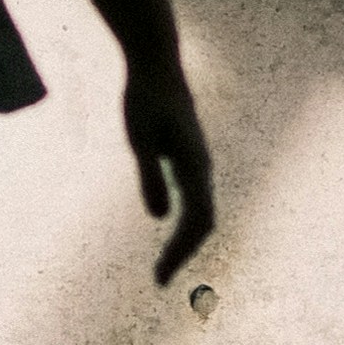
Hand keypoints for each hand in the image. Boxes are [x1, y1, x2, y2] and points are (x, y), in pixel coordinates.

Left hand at [124, 49, 215, 290]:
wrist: (157, 64)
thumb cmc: (145, 97)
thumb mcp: (139, 138)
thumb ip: (150, 175)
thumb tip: (159, 217)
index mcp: (194, 164)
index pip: (195, 220)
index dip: (179, 251)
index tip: (159, 276)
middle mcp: (202, 167)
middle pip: (204, 222)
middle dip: (184, 253)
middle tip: (159, 280)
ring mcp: (198, 163)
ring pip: (202, 212)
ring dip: (186, 241)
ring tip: (164, 266)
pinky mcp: (190, 159)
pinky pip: (196, 200)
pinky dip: (186, 224)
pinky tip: (171, 232)